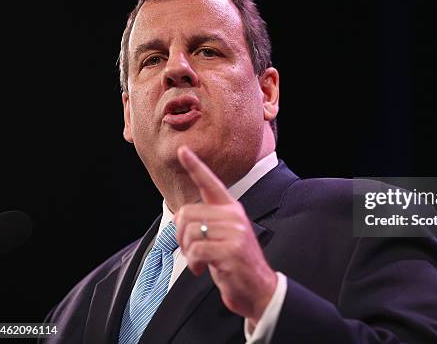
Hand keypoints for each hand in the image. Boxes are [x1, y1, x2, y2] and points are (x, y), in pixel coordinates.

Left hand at [174, 145, 276, 324]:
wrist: (258, 288)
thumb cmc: (234, 262)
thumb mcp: (221, 236)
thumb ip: (204, 222)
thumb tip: (178, 218)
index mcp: (231, 209)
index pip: (210, 183)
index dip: (195, 166)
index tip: (182, 150)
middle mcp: (234, 215)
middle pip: (186, 214)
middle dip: (180, 236)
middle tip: (191, 250)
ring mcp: (235, 232)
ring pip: (189, 232)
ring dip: (187, 252)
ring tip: (199, 260)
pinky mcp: (232, 250)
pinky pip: (196, 250)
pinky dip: (193, 263)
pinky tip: (203, 269)